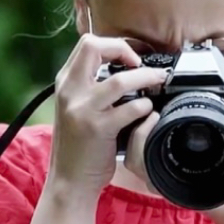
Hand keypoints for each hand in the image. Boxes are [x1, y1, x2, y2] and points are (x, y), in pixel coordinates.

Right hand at [49, 34, 167, 194]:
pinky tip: (148, 111)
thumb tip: (122, 65)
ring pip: (121, 80)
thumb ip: (90, 85)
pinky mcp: (98, 129)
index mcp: (66, 82)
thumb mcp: (75, 107)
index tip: (131, 57)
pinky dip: (145, 107)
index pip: (87, 43)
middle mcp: (70, 91)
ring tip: (158, 82)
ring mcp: (83, 110)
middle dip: (125, 49)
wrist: (69, 180)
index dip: (114, 44)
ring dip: (146, 78)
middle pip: (95, 48)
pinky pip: (131, 108)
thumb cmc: (78, 144)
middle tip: (142, 64)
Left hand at [124, 99, 223, 223]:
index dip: (143, 135)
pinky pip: (149, 162)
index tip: (155, 116)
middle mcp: (168, 183)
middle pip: (135, 160)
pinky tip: (159, 128)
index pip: (144, 160)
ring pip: (138, 162)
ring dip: (139, 139)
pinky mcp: (170, 177)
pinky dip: (147, 144)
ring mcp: (167, 181)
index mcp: (179, 182)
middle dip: (137, 134)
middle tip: (153, 114)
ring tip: (154, 118)